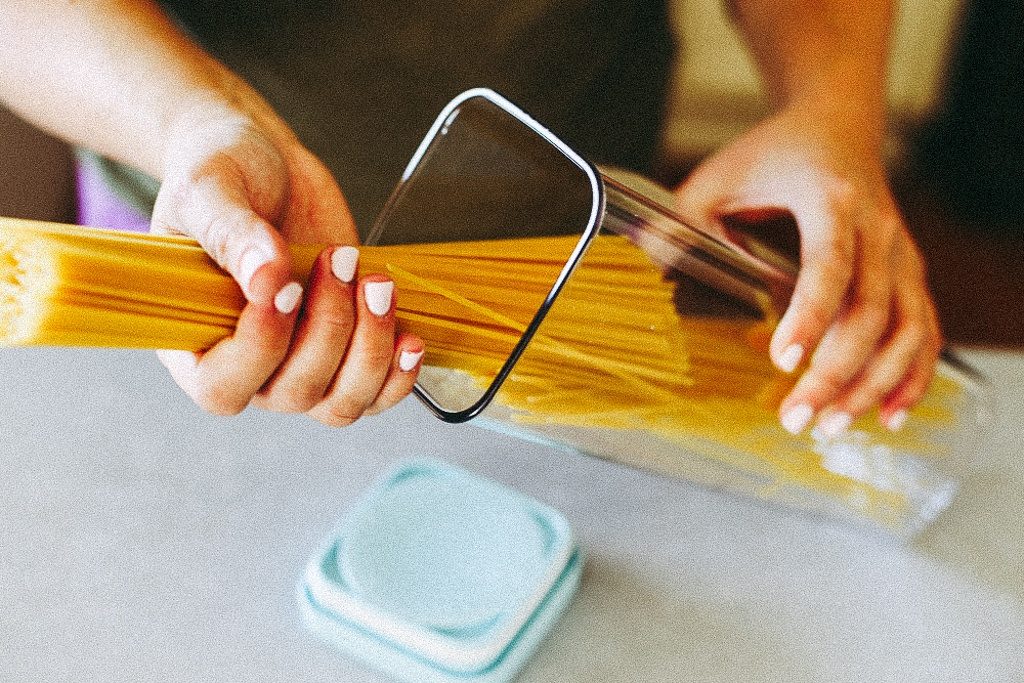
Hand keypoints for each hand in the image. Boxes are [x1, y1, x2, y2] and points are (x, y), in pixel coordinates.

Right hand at [151, 96, 422, 424]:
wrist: (267, 163)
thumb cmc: (221, 174)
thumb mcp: (210, 190)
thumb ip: (231, 234)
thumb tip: (267, 279)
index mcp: (193, 343)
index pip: (224, 387)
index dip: (263, 348)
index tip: (290, 285)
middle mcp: (248, 368)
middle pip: (296, 393)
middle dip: (331, 328)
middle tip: (343, 259)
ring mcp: (300, 364)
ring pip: (342, 403)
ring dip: (371, 350)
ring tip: (378, 284)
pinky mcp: (346, 352)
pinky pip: (377, 394)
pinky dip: (399, 373)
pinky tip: (410, 335)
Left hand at [675, 104, 940, 435]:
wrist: (838, 123)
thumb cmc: (772, 153)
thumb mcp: (715, 178)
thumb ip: (682, 222)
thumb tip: (651, 266)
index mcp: (830, 199)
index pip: (828, 265)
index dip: (811, 315)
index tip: (783, 360)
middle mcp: (877, 228)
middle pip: (872, 311)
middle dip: (836, 374)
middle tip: (796, 419)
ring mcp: (901, 253)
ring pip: (908, 329)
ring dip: (875, 385)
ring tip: (832, 427)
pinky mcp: (910, 273)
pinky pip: (926, 330)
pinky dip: (914, 375)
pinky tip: (887, 414)